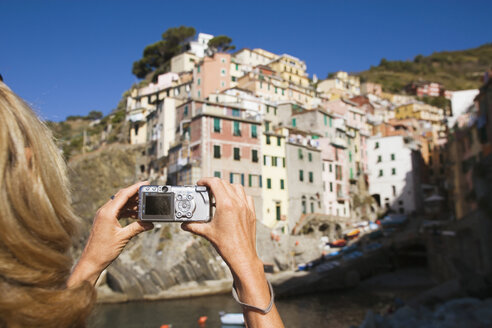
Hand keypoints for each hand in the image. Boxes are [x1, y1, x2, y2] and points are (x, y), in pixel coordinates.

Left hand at [68, 181, 153, 286]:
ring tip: (143, 206)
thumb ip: (137, 228)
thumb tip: (150, 223)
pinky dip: (127, 211)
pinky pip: (117, 211)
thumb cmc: (103, 250)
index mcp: (107, 212)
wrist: (91, 261)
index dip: (135, 187)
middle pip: (121, 196)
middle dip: (134, 193)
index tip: (145, 183)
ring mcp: (103, 216)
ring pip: (120, 204)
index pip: (123, 195)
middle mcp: (104, 211)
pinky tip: (135, 215)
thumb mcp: (123, 238)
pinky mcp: (104, 221)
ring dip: (131, 203)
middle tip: (147, 192)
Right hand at [182, 178, 284, 326]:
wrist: (242, 256)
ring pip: (237, 187)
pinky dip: (239, 195)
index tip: (200, 183)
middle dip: (214, 184)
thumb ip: (193, 226)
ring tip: (219, 194)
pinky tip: (233, 202)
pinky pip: (246, 197)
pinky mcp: (251, 213)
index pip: (215, 183)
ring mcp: (246, 207)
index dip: (205, 180)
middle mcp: (238, 203)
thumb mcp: (207, 233)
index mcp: (226, 204)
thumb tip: (184, 224)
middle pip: (225, 183)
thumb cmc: (227, 245)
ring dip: (227, 187)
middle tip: (206, 190)